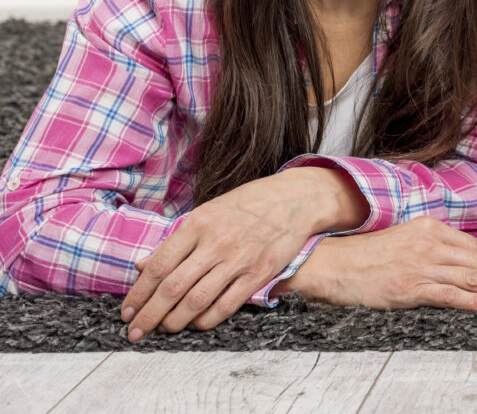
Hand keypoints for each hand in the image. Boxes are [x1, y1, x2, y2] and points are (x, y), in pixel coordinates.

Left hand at [121, 166, 357, 338]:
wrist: (295, 199)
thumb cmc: (246, 204)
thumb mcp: (207, 212)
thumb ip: (176, 240)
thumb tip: (142, 265)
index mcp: (197, 224)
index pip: (158, 266)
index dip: (138, 294)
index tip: (127, 312)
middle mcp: (215, 242)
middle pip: (173, 287)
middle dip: (150, 315)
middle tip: (136, 331)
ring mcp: (239, 258)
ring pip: (197, 300)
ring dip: (175, 321)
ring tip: (164, 329)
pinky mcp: (260, 272)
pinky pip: (227, 304)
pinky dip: (207, 319)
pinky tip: (196, 324)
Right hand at [280, 216, 476, 311]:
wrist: (332, 262)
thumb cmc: (367, 254)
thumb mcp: (406, 238)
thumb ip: (434, 246)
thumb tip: (464, 261)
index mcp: (431, 227)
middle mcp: (431, 243)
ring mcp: (422, 265)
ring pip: (474, 277)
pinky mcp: (412, 287)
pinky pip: (452, 294)